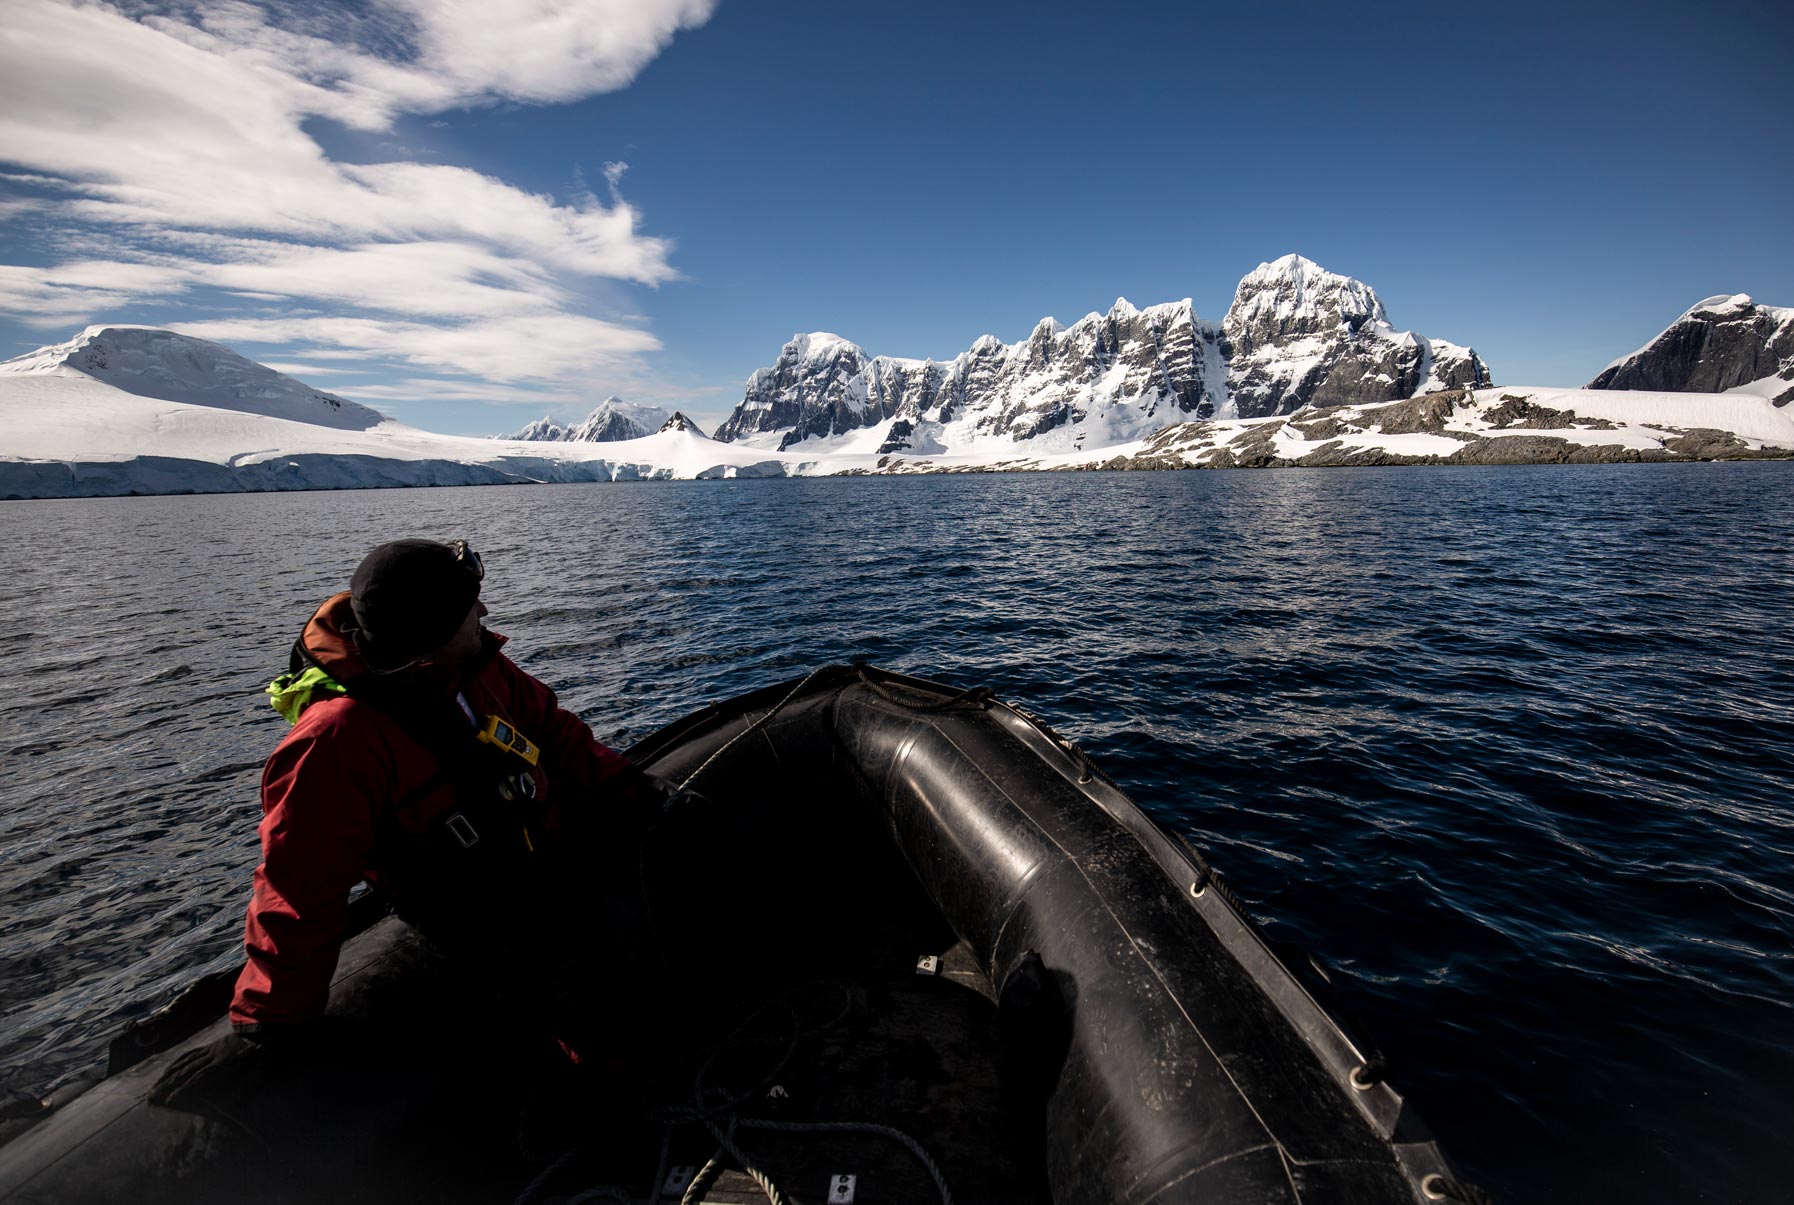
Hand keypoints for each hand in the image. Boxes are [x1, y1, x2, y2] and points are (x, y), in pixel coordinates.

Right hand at [149, 1030, 275, 1111]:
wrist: (268, 1026)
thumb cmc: (266, 1054)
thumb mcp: (262, 1072)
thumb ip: (247, 1089)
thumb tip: (233, 1108)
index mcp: (226, 1062)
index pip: (200, 1077)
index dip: (185, 1089)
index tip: (170, 1099)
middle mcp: (214, 1055)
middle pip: (187, 1070)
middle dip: (168, 1084)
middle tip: (152, 1095)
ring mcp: (211, 1049)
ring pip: (185, 1062)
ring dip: (168, 1074)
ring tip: (154, 1085)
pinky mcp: (212, 1045)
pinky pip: (191, 1053)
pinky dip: (178, 1061)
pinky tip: (170, 1068)